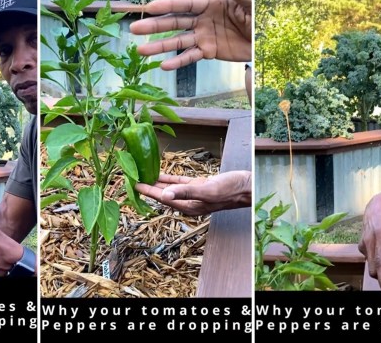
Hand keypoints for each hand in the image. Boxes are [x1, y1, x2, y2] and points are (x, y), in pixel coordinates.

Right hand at [129, 0, 250, 69]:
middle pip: (175, 22)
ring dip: (159, 46)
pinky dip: (178, 62)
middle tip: (134, 29)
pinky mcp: (208, 51)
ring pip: (178, 41)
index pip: (185, 5)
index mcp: (211, 4)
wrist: (266, 41)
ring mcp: (203, 36)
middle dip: (155, 26)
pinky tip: (163, 66)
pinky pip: (190, 57)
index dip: (168, 6)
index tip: (150, 8)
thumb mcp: (251, 6)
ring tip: (141, 51)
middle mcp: (203, 19)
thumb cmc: (259, 18)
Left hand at [134, 170, 250, 215]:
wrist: (248, 187)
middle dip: (148, 187)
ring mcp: (193, 194)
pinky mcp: (199, 186)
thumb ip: (185, 192)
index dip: (148, 191)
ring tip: (142, 174)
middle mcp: (188, 202)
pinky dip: (169, 177)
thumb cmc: (231, 190)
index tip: (134, 184)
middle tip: (132, 177)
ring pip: (169, 188)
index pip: (162, 199)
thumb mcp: (207, 191)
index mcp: (188, 207)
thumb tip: (164, 195)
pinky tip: (159, 173)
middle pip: (163, 195)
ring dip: (156, 182)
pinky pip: (179, 182)